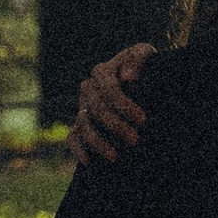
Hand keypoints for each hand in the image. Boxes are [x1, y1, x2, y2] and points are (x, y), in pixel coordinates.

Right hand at [71, 41, 155, 167]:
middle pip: (97, 109)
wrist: (140, 81)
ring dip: (98, 142)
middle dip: (116, 126)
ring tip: (115, 157)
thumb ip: (138, 59)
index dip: (124, 105)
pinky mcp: (80, 124)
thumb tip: (127, 77)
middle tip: (135, 140)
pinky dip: (78, 149)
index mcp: (102, 72)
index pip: (109, 89)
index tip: (142, 119)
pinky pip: (72, 137)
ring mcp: (82, 107)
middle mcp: (88, 89)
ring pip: (84, 125)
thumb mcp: (145, 55)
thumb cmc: (144, 67)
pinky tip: (88, 162)